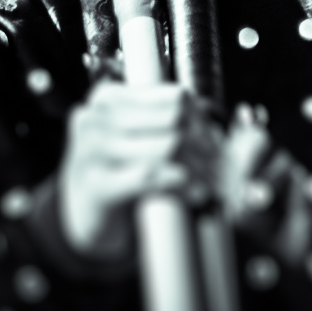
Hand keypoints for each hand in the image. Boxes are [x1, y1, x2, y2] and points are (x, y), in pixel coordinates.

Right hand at [50, 80, 214, 265]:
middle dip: (206, 144)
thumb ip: (172, 119)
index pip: (175, 97)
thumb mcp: (141, 136)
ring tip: (212, 181)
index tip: (216, 140)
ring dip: (201, 166)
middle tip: (220, 165)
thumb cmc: (119, 169)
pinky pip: (152, 175)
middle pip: (175, 119)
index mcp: (108, 97)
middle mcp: (95, 118)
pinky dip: (181, 184)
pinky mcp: (95, 184)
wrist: (87, 213)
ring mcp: (90, 150)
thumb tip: (224, 113)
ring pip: (169, 145)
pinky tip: (195, 194)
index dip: (204, 120)